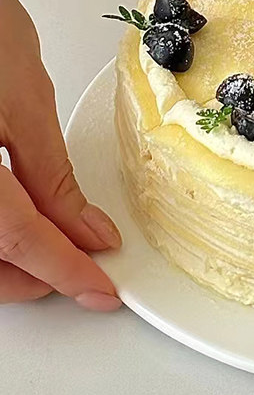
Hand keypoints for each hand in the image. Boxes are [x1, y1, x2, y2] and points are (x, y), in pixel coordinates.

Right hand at [0, 0, 120, 309]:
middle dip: (31, 275)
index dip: (64, 271)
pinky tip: (13, 226)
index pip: (17, 240)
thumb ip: (50, 177)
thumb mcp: (25, 104)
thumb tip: (87, 231)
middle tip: (81, 267)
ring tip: (52, 251)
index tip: (102, 290)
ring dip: (4, 262)